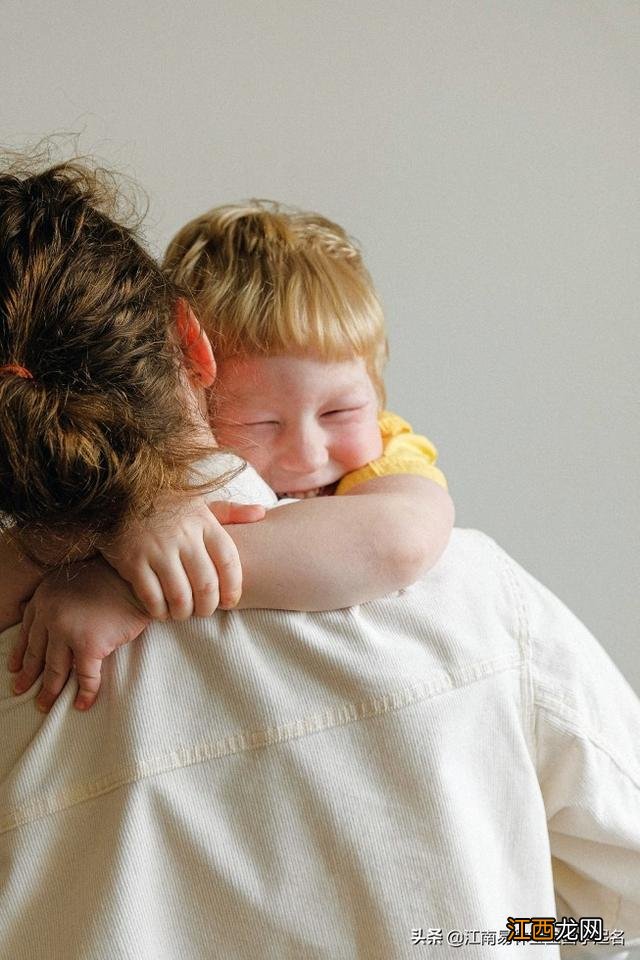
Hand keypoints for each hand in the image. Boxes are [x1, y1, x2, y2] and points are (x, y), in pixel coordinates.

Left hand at [7, 558, 150, 711]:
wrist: (137, 578)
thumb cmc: (114, 577)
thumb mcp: (76, 580)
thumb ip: (62, 598)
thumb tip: (55, 622)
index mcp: (45, 598)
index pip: (28, 631)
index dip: (21, 652)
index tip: (15, 669)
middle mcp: (50, 614)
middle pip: (37, 653)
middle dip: (29, 676)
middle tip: (22, 690)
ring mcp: (68, 631)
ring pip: (55, 669)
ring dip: (50, 690)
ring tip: (45, 704)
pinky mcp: (90, 645)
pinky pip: (86, 677)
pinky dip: (85, 694)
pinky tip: (82, 705)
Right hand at [101, 495, 265, 620]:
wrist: (117, 493)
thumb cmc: (165, 504)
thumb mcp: (199, 503)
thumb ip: (231, 512)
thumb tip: (262, 513)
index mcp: (203, 523)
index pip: (229, 561)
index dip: (233, 588)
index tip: (230, 601)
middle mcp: (183, 536)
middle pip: (206, 585)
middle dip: (208, 607)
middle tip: (204, 611)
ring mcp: (156, 549)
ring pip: (180, 596)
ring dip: (184, 613)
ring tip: (183, 613)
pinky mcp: (132, 561)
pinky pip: (151, 597)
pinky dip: (159, 611)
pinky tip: (161, 610)